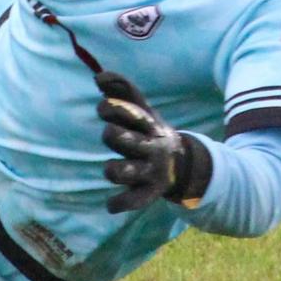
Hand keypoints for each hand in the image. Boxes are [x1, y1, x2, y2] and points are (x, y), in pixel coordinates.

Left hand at [95, 71, 211, 213]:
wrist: (181, 163)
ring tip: (111, 168)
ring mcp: (150, 170)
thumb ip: (121, 89)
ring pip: (126, 172)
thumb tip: (99, 75)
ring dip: (113, 170)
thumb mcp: (141, 109)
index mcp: (147, 124)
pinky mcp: (149, 191)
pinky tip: (110, 205)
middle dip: (112, 136)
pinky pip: (135, 200)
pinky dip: (121, 204)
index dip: (111, 108)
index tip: (103, 108)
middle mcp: (150, 147)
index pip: (129, 113)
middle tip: (111, 135)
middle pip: (125, 140)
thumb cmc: (148, 131)